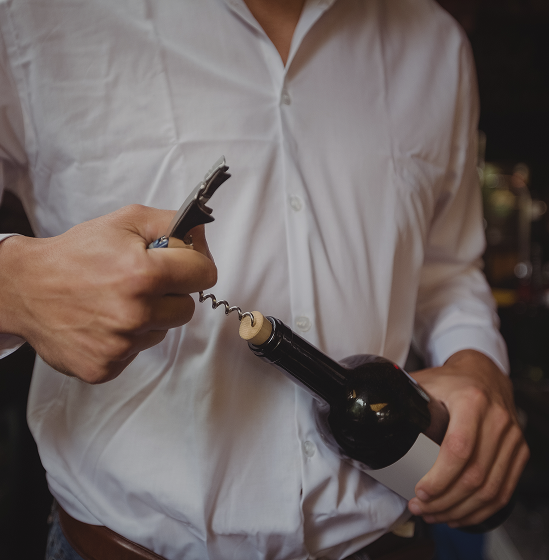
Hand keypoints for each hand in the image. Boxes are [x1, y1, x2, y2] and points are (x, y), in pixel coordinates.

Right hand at [0, 204, 216, 382]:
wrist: (26, 288)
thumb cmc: (75, 255)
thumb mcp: (125, 221)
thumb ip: (171, 223)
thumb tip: (201, 235)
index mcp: (143, 274)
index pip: (205, 274)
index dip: (195, 265)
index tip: (182, 265)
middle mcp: (134, 313)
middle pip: (187, 308)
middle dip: (171, 294)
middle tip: (141, 283)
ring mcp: (120, 345)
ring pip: (162, 331)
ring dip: (149, 317)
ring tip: (117, 302)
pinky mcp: (106, 367)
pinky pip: (137, 352)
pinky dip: (127, 338)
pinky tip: (104, 322)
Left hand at [407, 350, 528, 527]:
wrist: (485, 372)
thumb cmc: (451, 380)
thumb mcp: (427, 380)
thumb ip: (402, 395)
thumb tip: (374, 412)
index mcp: (471, 400)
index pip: (458, 448)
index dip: (439, 477)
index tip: (419, 491)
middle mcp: (497, 419)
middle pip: (475, 475)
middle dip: (445, 500)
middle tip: (421, 508)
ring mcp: (511, 437)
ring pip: (491, 488)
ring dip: (461, 510)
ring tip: (435, 514)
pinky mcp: (519, 450)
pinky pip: (505, 490)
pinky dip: (482, 509)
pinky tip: (461, 514)